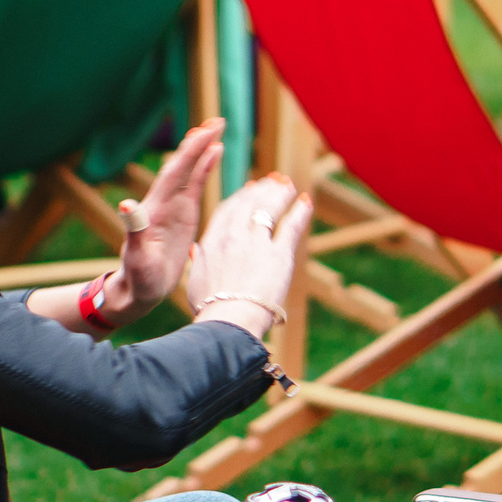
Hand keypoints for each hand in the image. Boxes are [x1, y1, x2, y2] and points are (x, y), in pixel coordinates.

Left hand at [104, 121, 222, 323]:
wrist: (139, 289)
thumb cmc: (138, 277)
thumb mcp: (137, 256)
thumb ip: (133, 231)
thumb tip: (126, 205)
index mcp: (156, 208)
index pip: (174, 173)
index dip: (189, 152)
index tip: (204, 132)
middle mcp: (165, 201)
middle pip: (183, 165)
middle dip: (199, 142)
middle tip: (218, 120)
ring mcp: (174, 207)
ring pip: (190, 171)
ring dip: (203, 150)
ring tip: (218, 128)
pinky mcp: (184, 215)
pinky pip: (196, 185)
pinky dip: (205, 167)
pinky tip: (215, 153)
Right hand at [185, 174, 309, 340]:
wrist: (228, 321)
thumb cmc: (211, 309)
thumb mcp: (197, 283)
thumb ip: (199, 262)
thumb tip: (196, 250)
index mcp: (212, 243)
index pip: (227, 211)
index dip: (240, 197)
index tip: (249, 188)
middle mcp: (233, 237)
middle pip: (249, 203)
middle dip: (261, 189)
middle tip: (271, 181)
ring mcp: (256, 243)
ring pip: (269, 208)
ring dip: (280, 194)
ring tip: (288, 185)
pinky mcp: (279, 254)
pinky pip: (291, 225)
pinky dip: (300, 211)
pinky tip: (305, 202)